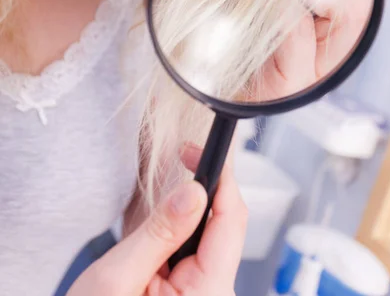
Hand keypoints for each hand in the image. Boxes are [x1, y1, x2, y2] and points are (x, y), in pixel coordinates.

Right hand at [67, 144, 246, 295]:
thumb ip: (158, 233)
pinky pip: (195, 254)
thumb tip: (194, 191)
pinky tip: (156, 240)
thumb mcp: (117, 280)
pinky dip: (177, 236)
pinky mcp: (194, 295)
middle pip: (223, 226)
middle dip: (199, 194)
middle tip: (178, 162)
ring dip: (184, 217)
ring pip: (208, 237)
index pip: (230, 220)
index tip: (197, 149)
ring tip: (155, 218)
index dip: (219, 177)